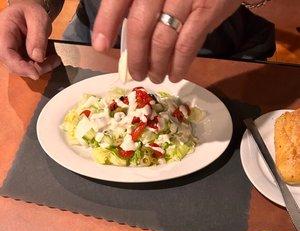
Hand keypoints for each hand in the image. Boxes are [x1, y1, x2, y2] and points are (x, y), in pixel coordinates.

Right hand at [0, 1, 60, 79]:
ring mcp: (10, 54)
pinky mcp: (18, 59)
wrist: (29, 14)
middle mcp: (3, 45)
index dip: (20, 66)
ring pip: (24, 70)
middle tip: (53, 61)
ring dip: (41, 68)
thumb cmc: (30, 13)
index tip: (35, 73)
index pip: (6, 54)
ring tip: (55, 59)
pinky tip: (52, 60)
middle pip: (15, 65)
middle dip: (36, 68)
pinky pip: (29, 68)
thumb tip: (37, 57)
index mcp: (3, 32)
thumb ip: (38, 37)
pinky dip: (42, 67)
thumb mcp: (38, 19)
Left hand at [92, 0, 241, 82]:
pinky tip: (174, 74)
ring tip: (155, 77)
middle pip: (140, 25)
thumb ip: (138, 2)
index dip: (106, 22)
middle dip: (136, 56)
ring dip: (156, 65)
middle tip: (136, 74)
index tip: (99, 46)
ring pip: (163, 40)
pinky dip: (179, 64)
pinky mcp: (207, 10)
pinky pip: (187, 44)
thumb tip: (120, 37)